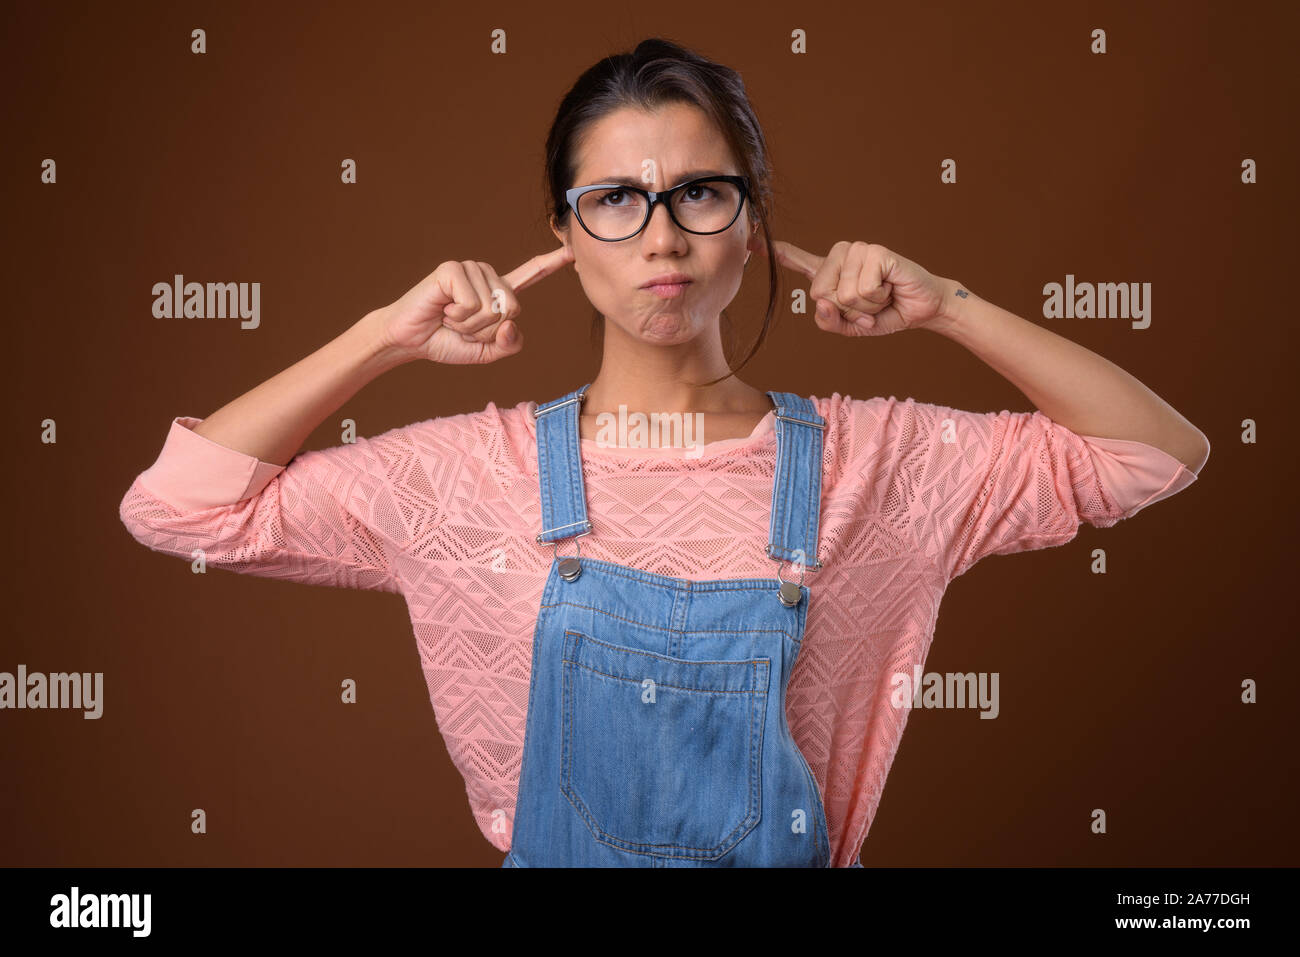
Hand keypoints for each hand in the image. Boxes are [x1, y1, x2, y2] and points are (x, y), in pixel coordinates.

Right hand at [376, 246, 574, 363]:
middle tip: (461, 325)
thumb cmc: (446, 342)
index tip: (572, 251)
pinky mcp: (453, 269)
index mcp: (499, 291)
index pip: (532, 274)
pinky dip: (457, 316)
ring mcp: (471, 269)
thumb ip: (508, 344)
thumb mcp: (486, 351)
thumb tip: (511, 323)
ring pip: (492, 308)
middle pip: (512, 308)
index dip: (552, 263)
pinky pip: (472, 303)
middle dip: (486, 330)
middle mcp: (488, 276)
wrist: (411, 340)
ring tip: (450, 317)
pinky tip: (442, 309)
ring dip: (469, 324)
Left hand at [768, 240, 950, 336]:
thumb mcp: (850, 327)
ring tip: (881, 297)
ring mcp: (858, 250)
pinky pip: (862, 290)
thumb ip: (829, 321)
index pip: (798, 261)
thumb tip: (823, 302)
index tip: (750, 241)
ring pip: (842, 295)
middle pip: (820, 294)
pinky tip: (889, 288)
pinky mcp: (875, 252)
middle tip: (869, 305)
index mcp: (830, 271)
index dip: (774, 253)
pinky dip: (877, 300)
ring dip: (866, 308)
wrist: (921, 309)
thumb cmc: (884, 314)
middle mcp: (841, 256)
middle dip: (847, 311)